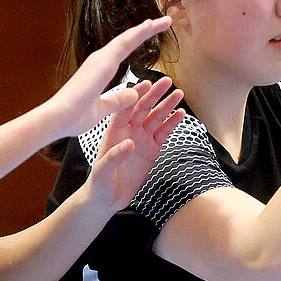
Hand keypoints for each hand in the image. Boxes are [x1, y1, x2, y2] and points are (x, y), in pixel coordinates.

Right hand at [44, 16, 172, 141]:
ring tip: (163, 20)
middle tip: (165, 21)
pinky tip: (149, 25)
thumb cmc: (74, 116)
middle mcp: (100, 60)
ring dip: (146, 28)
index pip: (124, 50)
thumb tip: (133, 93)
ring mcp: (100, 59)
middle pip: (127, 40)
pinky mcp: (102, 62)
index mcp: (100, 69)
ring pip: (128, 38)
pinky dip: (138, 33)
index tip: (152, 31)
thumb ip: (118, 100)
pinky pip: (124, 43)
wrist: (58, 119)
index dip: (138, 39)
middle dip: (147, 30)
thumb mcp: (103, 109)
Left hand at [77, 77, 186, 213]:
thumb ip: (114, 157)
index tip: (146, 83)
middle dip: (155, 94)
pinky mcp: (151, 150)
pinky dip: (172, 123)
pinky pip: (163, 133)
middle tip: (167, 82)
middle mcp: (128, 132)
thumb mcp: (102, 172)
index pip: (125, 108)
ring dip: (167, 106)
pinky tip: (181, 114)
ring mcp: (141, 140)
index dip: (135, 95)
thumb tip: (130, 143)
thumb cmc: (99, 184)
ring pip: (156, 118)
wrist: (107, 199)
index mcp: (114, 132)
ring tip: (179, 94)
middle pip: (143, 108)